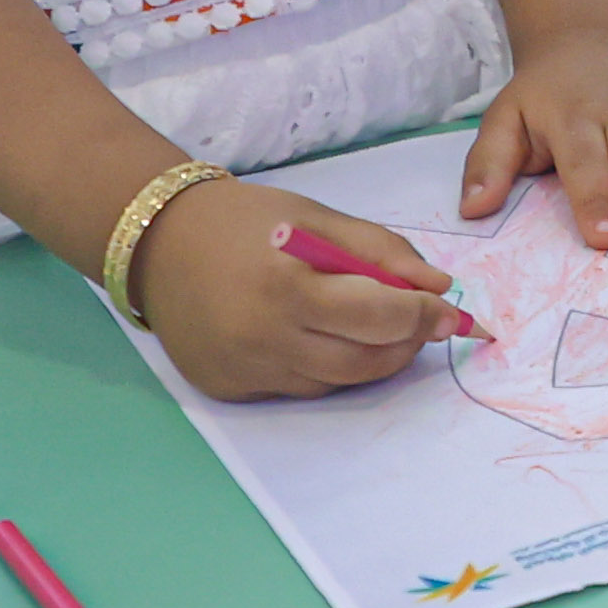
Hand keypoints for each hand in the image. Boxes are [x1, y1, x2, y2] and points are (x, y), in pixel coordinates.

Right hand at [133, 174, 477, 399]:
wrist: (159, 242)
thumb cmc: (247, 222)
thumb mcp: (318, 218)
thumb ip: (382, 251)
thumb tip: (439, 287)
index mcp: (288, 286)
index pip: (378, 317)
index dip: (422, 316)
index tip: (448, 310)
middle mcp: (263, 338)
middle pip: (362, 362)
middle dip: (405, 344)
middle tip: (423, 323)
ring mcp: (244, 370)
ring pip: (334, 383)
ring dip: (371, 360)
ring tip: (381, 330)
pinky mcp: (228, 390)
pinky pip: (298, 389)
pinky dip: (326, 370)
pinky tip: (326, 340)